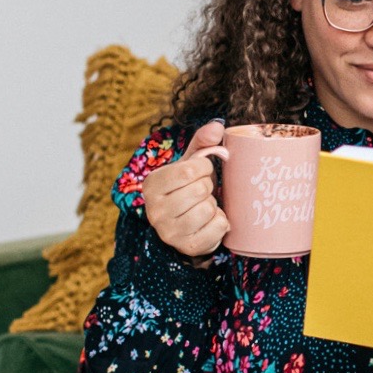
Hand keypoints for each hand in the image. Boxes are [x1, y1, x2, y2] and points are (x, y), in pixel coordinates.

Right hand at [142, 120, 229, 258]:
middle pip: (200, 190)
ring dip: (213, 205)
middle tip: (201, 192)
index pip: (190, 170)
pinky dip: (221, 222)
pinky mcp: (188, 247)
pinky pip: (218, 227)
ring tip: (203, 206)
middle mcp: (155, 210)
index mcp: (151, 185)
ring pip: (208, 209)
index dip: (205, 168)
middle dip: (208, 188)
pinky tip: (209, 221)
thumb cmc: (186, 188)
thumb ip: (202, 142)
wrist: (184, 223)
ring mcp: (169, 232)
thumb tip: (218, 125)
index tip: (202, 172)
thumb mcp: (189, 163)